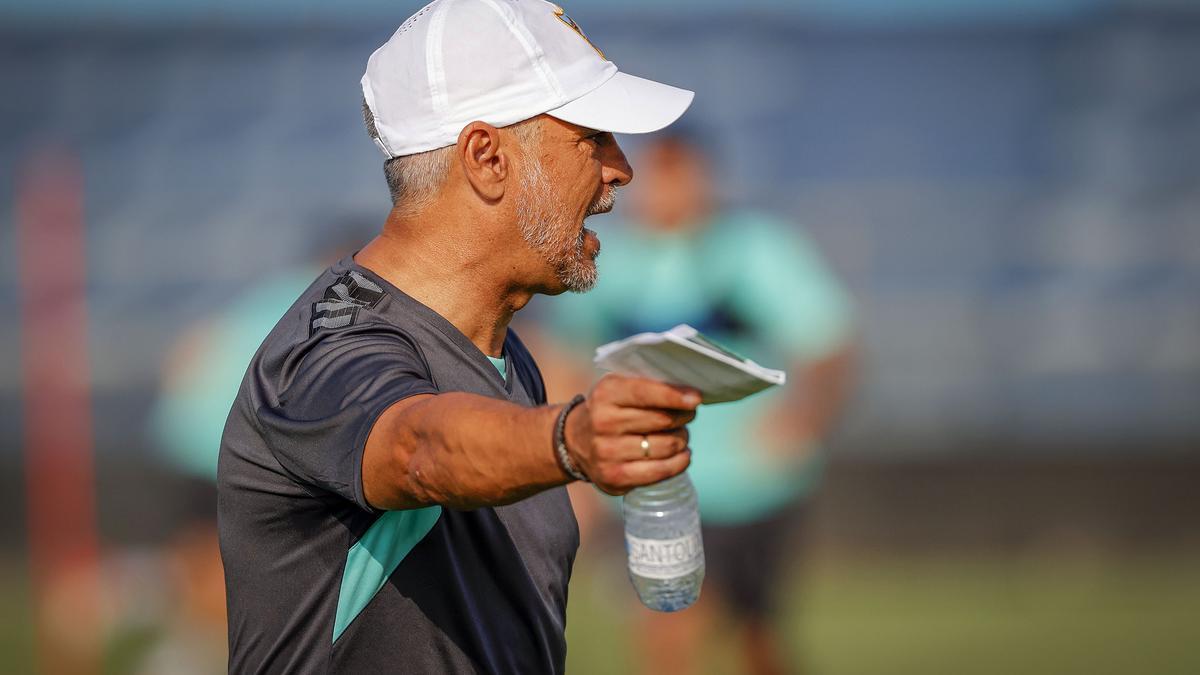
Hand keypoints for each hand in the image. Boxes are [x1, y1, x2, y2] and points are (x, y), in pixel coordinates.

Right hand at [562, 374, 699, 494]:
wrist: (575, 442)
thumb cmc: (609, 410)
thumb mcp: (618, 388)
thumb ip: (648, 386)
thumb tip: (689, 394)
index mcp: (605, 394)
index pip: (644, 393)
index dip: (674, 396)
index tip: (696, 399)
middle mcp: (603, 423)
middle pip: (662, 420)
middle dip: (683, 417)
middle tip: (688, 414)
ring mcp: (607, 453)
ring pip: (665, 446)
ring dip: (682, 440)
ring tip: (680, 435)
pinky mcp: (615, 477)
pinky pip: (660, 471)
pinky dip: (679, 463)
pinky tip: (682, 455)